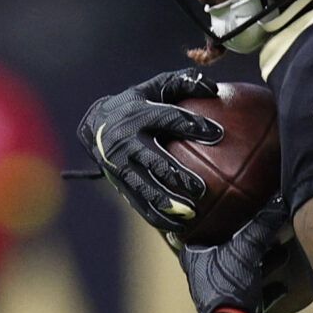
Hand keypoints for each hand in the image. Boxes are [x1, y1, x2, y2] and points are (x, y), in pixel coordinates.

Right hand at [82, 68, 221, 234]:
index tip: (218, 133)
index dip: (193, 125)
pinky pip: (139, 203)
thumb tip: (215, 88)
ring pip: (145, 187)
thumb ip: (183, 84)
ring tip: (192, 214)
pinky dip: (158, 216)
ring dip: (167, 202)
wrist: (94, 125)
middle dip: (177, 174)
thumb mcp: (155, 88)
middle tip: (202, 189)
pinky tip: (180, 229)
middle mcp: (126, 141)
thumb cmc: (137, 104)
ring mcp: (120, 165)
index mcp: (139, 115)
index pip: (169, 119)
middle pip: (154, 160)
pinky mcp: (119, 183)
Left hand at [179, 197, 298, 312]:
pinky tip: (283, 283)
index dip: (210, 217)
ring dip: (258, 261)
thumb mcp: (246, 249)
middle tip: (257, 227)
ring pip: (238, 268)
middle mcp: (201, 272)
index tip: (220, 208)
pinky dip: (265, 284)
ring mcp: (216, 290)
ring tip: (279, 251)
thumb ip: (263, 225)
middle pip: (223, 248)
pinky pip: (250, 289)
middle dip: (243, 239)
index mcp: (195, 254)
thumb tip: (278, 202)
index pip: (197, 228)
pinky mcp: (231, 305)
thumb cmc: (227, 287)